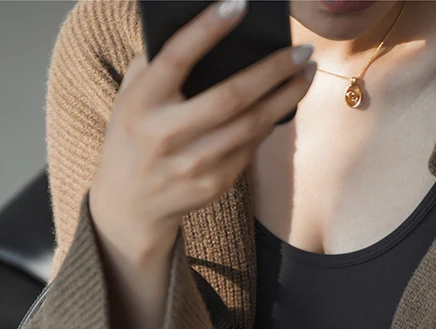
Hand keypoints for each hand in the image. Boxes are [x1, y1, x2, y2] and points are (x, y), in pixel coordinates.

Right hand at [89, 0, 316, 264]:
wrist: (130, 202)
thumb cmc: (136, 133)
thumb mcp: (132, 95)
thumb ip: (158, 64)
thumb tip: (209, 28)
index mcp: (142, 102)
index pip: (177, 58)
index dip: (208, 29)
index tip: (240, 4)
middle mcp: (167, 134)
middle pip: (231, 96)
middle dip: (273, 70)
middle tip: (302, 49)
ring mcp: (193, 164)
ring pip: (251, 125)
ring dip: (286, 96)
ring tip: (306, 72)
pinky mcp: (213, 184)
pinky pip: (250, 147)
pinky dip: (270, 122)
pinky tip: (285, 102)